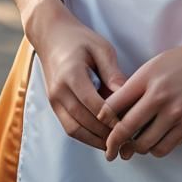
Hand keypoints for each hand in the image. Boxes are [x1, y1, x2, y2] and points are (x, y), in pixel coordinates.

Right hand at [31, 8, 128, 151]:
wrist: (51, 36)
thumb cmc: (80, 39)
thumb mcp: (101, 48)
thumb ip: (112, 72)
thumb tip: (126, 95)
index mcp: (71, 74)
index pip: (93, 104)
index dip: (112, 118)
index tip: (130, 126)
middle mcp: (59, 90)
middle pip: (84, 121)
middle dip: (106, 134)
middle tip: (128, 141)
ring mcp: (54, 100)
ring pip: (75, 130)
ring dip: (95, 140)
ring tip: (117, 145)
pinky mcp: (54, 105)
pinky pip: (70, 127)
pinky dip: (86, 136)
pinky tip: (103, 137)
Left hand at [97, 35, 181, 160]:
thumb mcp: (155, 65)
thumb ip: (136, 87)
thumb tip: (115, 113)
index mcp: (148, 79)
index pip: (114, 107)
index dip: (104, 122)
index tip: (102, 129)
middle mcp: (162, 98)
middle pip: (127, 131)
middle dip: (115, 144)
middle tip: (112, 150)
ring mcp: (179, 115)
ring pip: (148, 146)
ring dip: (139, 148)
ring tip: (138, 144)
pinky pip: (170, 146)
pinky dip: (161, 145)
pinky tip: (161, 136)